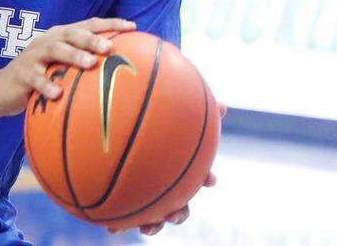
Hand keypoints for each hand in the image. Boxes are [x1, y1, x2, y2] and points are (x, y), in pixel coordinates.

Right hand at [0, 18, 134, 116]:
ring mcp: (33, 56)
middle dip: (92, 37)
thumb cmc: (40, 79)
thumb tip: (121, 73)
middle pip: (72, 33)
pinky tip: (58, 94)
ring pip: (55, 50)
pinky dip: (47, 85)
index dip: (110, 24)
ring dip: (73, 55)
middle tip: (109, 47)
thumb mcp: (61, 69)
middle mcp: (48, 40)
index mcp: (61, 36)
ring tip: (90, 64)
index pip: (89, 24)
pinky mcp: (22, 74)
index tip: (133, 27)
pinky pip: (36, 79)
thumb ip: (84, 66)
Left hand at [110, 103, 226, 236]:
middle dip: (179, 214)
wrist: (120, 146)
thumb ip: (193, 114)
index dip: (206, 178)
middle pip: (180, 206)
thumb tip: (224, 106)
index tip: (211, 178)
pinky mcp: (128, 206)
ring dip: (154, 226)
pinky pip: (126, 221)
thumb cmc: (150, 130)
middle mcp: (168, 189)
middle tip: (174, 214)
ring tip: (147, 229)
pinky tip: (112, 230)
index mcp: (179, 172)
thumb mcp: (171, 119)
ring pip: (156, 219)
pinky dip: (121, 226)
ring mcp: (149, 200)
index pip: (199, 176)